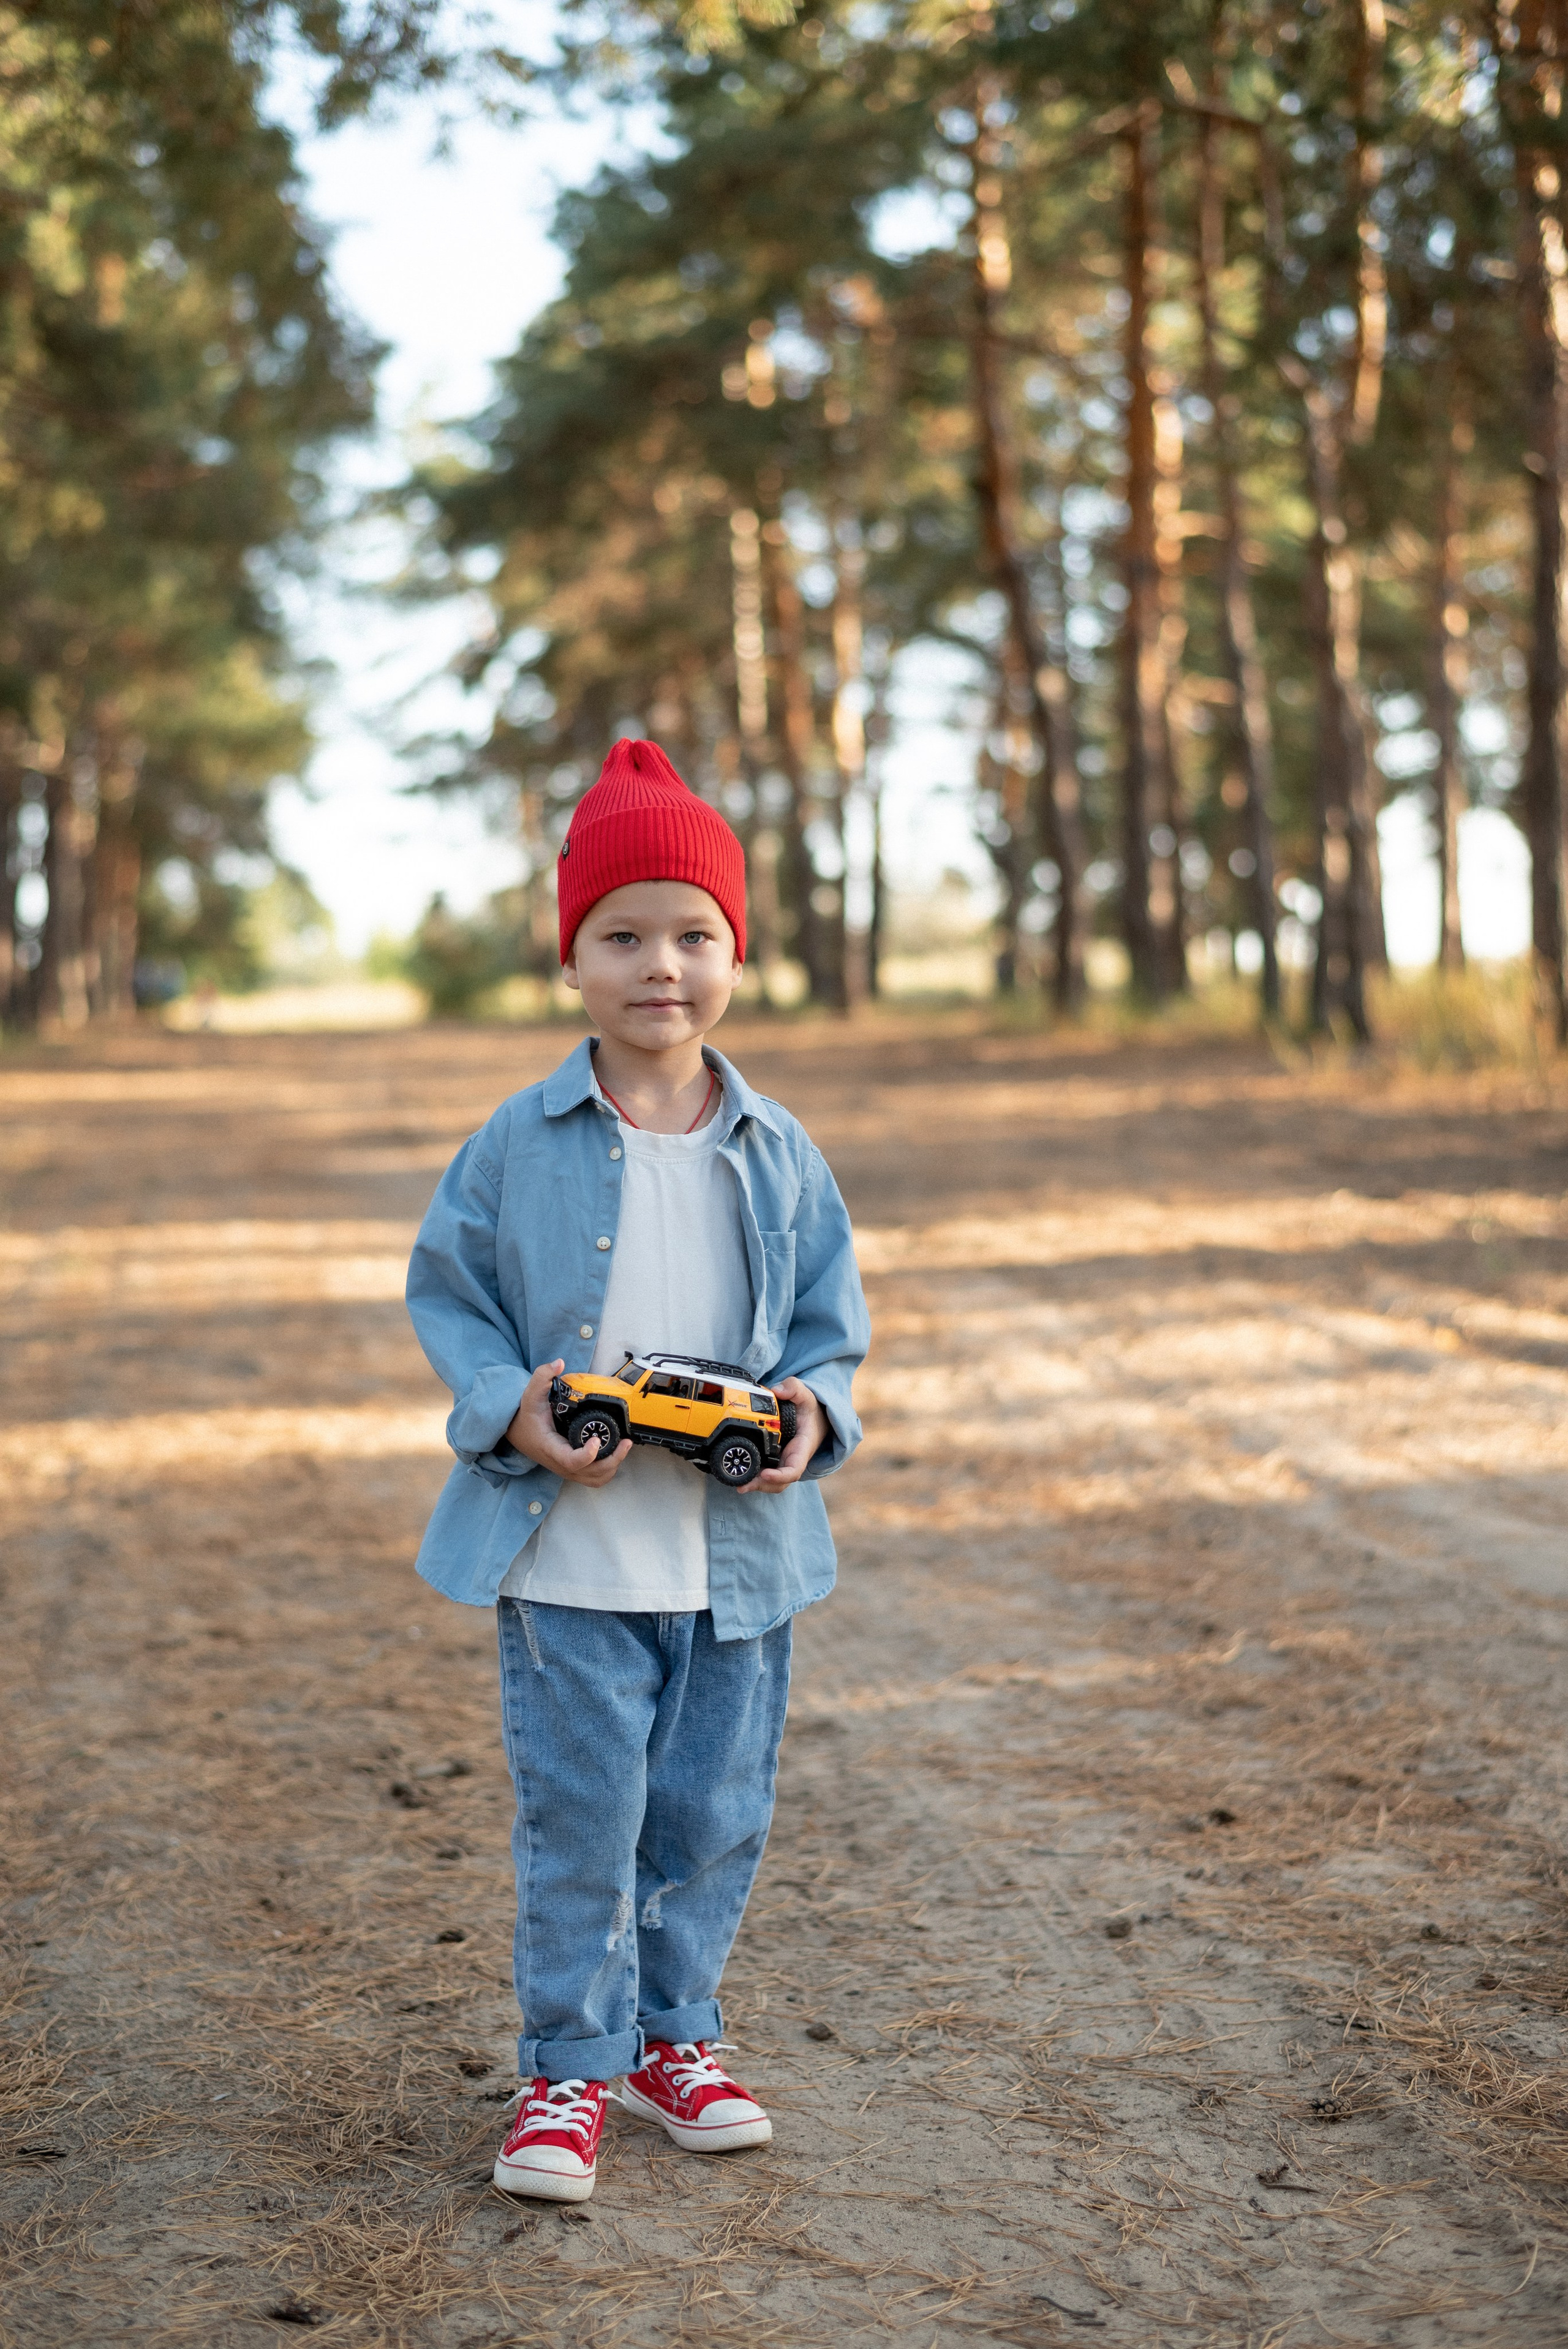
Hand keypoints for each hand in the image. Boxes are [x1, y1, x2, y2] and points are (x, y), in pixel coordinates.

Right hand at [504, 1360, 631, 1487]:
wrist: (516, 1431)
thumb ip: (542, 1377)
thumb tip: (558, 1363)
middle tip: (625, 1442)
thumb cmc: (525, 1416)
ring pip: (595, 1479)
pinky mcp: (572, 1469)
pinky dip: (607, 1471)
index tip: (597, 1440)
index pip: (571, 1461)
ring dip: (612, 1466)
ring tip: (623, 1447)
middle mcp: (560, 1463)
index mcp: (551, 1448)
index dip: (587, 1455)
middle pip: (591, 1473)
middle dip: (612, 1460)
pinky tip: (613, 1455)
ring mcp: (567, 1469)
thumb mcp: (530, 1394)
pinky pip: (593, 1479)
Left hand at [737, 1377, 826, 1495]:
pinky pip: (764, 1473)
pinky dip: (753, 1476)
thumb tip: (778, 1391)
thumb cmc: (810, 1411)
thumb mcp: (806, 1395)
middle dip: (762, 1485)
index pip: (794, 1469)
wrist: (815, 1419)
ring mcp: (783, 1462)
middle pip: (779, 1482)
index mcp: (802, 1448)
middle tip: (742, 1485)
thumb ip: (794, 1388)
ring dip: (756, 1485)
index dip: (780, 1475)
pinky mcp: (774, 1460)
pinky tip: (738, 1474)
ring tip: (737, 1483)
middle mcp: (792, 1459)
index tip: (765, 1473)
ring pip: (771, 1482)